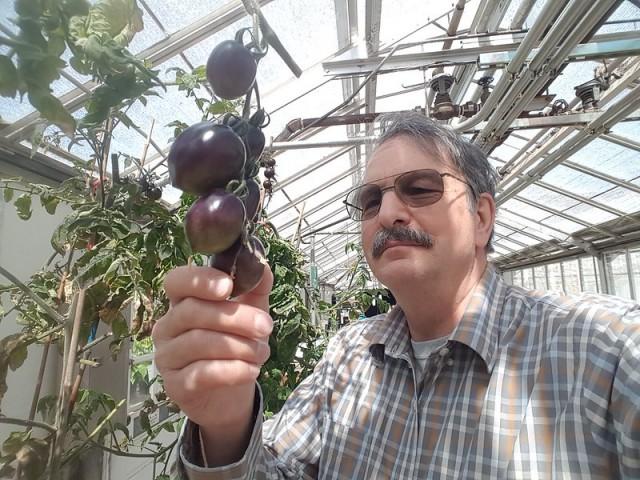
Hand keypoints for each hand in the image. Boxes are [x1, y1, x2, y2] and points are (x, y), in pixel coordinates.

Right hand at [152, 263, 273, 430]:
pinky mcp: (175, 385)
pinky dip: (232, 370)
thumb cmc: (237, 345)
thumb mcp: (250, 312)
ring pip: (198, 342)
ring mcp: (167, 356)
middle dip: (236, 317)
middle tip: (266, 326)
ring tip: (263, 352)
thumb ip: (256, 288)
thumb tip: (262, 265)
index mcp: (182, 302)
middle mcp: (167, 326)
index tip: (228, 286)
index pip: (176, 281)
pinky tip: (252, 370)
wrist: (231, 395)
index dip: (199, 280)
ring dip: (239, 346)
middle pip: (192, 312)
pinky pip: (202, 373)